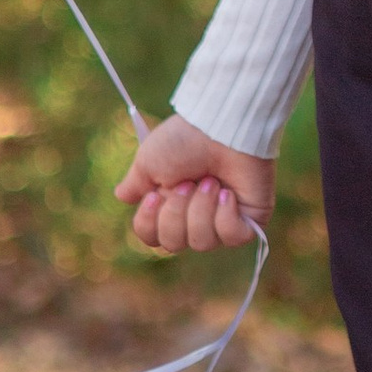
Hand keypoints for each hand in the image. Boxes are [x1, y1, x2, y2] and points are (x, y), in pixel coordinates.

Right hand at [117, 115, 273, 256]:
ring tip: (211, 181)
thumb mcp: (149, 161)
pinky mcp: (249, 220)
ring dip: (202, 208)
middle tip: (189, 183)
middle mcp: (195, 216)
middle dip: (177, 212)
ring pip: (202, 242)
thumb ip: (136, 183)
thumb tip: (122, 196)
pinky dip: (226, 214)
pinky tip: (228, 193)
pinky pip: (232, 237)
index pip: (151, 237)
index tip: (155, 196)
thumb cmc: (185, 140)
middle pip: (174, 244)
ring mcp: (222, 220)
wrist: (221, 127)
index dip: (149, 223)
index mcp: (170, 203)